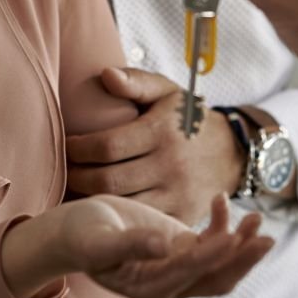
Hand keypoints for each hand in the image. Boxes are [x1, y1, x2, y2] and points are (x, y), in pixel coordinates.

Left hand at [66, 68, 243, 223]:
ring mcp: (178, 194)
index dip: (79, 148)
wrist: (232, 153)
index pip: (108, 145)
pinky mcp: (182, 217)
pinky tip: (103, 209)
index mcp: (162, 131)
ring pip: (122, 205)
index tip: (67, 145)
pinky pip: (142, 222)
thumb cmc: (188, 119)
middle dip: (78, 177)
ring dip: (92, 200)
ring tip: (76, 190)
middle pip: (109, 180)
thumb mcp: (167, 92)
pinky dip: (119, 218)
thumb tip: (105, 74)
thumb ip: (136, 82)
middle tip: (65, 171)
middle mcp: (171, 164)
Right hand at [70, 194, 272, 297]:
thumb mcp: (100, 240)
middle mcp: (169, 285)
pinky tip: (223, 201)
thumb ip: (131, 245)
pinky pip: (212, 244)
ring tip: (258, 217)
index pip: (189, 273)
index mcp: (149, 289)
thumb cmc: (81, 236)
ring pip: (220, 264)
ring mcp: (178, 269)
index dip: (212, 255)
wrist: (73, 233)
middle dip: (242, 259)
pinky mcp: (181, 250)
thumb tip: (163, 247)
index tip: (233, 237)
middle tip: (266, 237)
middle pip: (215, 278)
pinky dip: (223, 226)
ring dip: (241, 244)